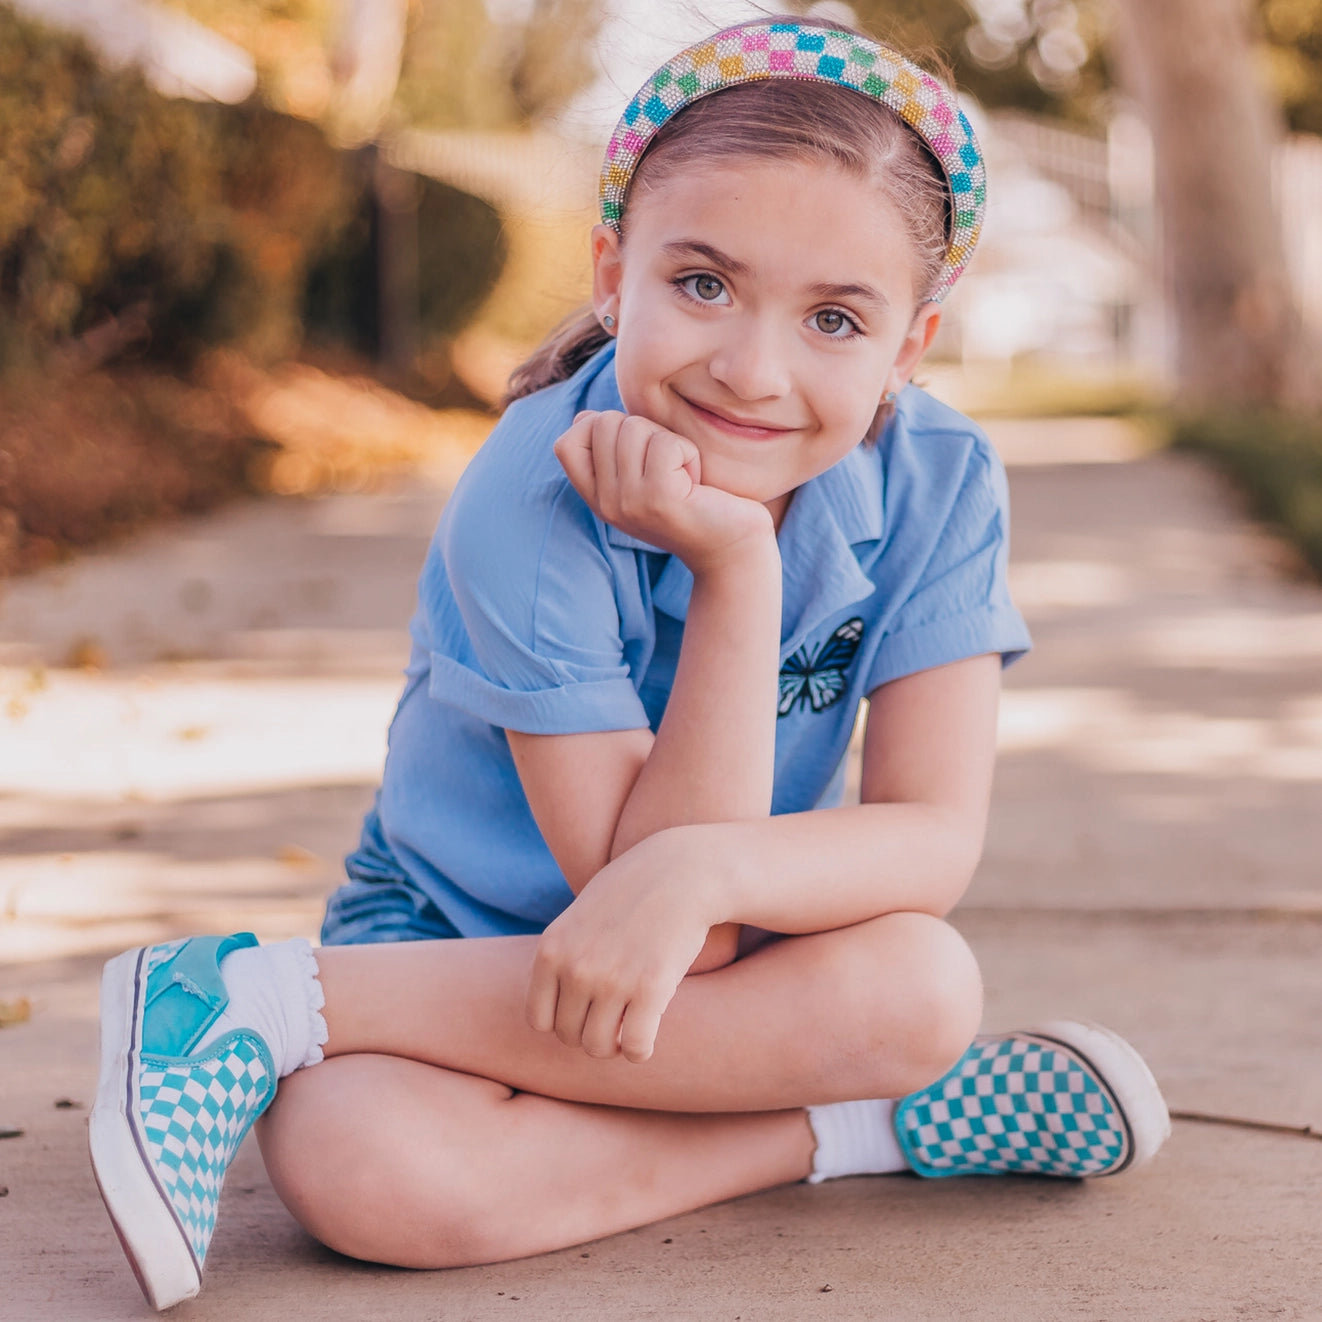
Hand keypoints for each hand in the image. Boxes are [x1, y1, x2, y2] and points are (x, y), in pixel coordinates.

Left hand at [525, 831, 725, 1062]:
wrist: (683, 872)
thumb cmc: (634, 893)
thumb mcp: (581, 915)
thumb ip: (564, 954)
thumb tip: (558, 1005)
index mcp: (552, 949)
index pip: (539, 1020)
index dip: (564, 1023)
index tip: (587, 1013)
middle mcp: (575, 967)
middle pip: (569, 1036)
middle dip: (592, 1034)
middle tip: (615, 1019)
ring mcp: (611, 979)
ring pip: (599, 1047)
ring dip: (615, 1046)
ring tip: (630, 1028)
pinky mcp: (650, 987)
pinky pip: (636, 1047)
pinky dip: (640, 1051)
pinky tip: (649, 1037)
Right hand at [554, 410, 773, 573]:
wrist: (733, 550)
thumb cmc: (696, 504)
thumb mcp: (645, 477)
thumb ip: (614, 451)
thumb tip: (585, 418)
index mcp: (599, 499)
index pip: (566, 445)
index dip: (597, 429)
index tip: (636, 450)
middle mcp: (608, 505)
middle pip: (603, 424)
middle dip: (644, 430)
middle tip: (668, 466)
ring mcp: (629, 503)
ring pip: (633, 428)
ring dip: (669, 442)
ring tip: (683, 476)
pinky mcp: (658, 499)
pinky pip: (665, 443)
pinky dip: (688, 453)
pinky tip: (696, 482)